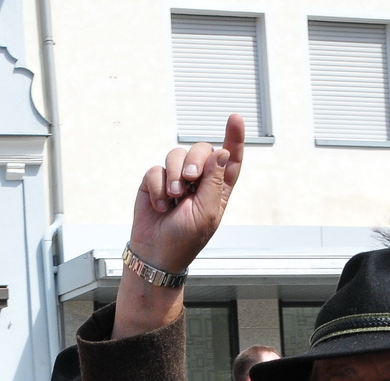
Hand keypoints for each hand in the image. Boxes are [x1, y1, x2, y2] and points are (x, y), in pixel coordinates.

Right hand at [129, 114, 245, 276]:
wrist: (156, 253)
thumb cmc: (185, 240)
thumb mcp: (207, 213)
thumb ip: (214, 181)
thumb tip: (221, 151)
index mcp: (218, 188)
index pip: (230, 158)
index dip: (234, 137)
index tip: (235, 118)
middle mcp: (198, 180)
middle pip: (201, 150)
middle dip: (194, 160)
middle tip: (189, 181)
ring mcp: (175, 179)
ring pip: (176, 155)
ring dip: (174, 176)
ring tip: (173, 198)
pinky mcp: (154, 182)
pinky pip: (155, 169)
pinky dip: (157, 187)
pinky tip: (160, 204)